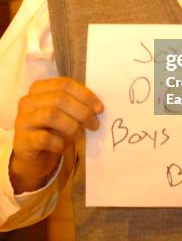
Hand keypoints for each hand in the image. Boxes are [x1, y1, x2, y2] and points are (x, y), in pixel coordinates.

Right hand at [10, 77, 103, 193]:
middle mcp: (28, 101)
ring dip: (72, 126)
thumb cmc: (53, 130)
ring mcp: (22, 120)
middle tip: (94, 124)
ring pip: (51, 115)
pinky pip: (45, 138)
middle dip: (82, 112)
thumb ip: (77, 104)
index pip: (65, 84)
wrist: (34, 155)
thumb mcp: (65, 113)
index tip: (99, 108)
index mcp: (39, 88)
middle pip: (60, 98)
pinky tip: (62, 146)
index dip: (85, 95)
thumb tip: (97, 107)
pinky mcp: (22, 140)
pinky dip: (59, 142)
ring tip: (80, 135)